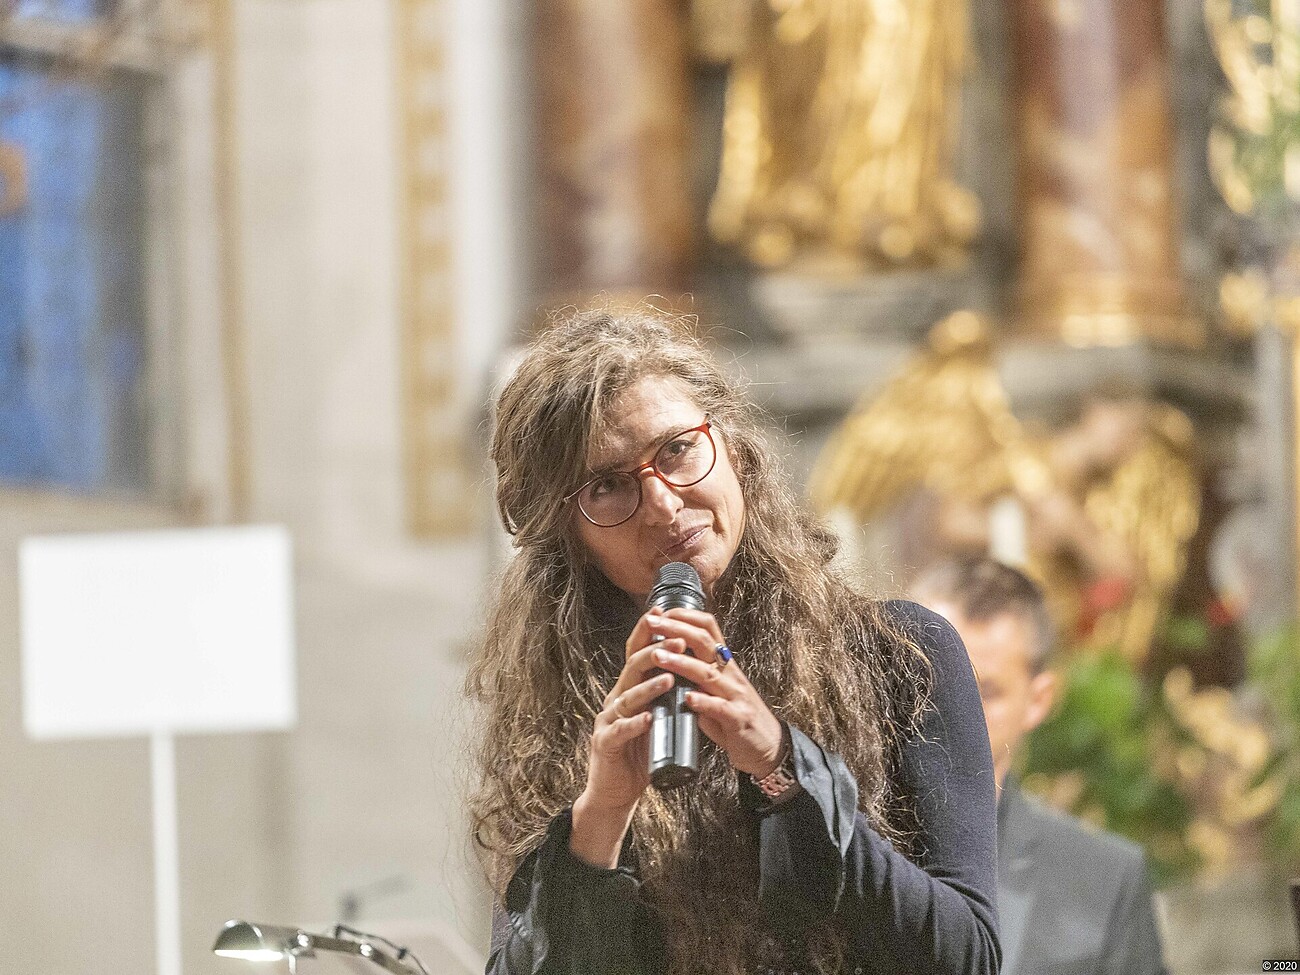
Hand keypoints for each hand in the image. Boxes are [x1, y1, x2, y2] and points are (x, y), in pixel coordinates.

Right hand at [569, 612, 681, 866]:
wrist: (615, 791)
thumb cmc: (637, 752)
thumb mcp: (654, 717)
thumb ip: (664, 697)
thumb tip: (689, 670)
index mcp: (628, 690)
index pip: (636, 655)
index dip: (647, 633)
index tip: (662, 612)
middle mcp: (616, 699)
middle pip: (632, 669)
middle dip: (655, 652)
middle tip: (677, 641)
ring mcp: (608, 721)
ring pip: (628, 698)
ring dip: (649, 687)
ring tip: (670, 678)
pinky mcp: (606, 744)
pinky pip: (620, 731)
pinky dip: (635, 724)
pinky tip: (648, 719)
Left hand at [642, 608, 784, 777]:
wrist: (769, 747)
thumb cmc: (737, 717)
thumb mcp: (717, 690)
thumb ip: (697, 675)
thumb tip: (670, 660)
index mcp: (724, 664)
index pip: (708, 628)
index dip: (685, 616)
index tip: (661, 612)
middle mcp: (731, 674)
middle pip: (705, 642)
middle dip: (676, 630)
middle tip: (652, 623)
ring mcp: (736, 696)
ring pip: (708, 673)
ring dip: (681, 663)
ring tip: (658, 656)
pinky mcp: (739, 720)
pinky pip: (720, 708)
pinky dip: (703, 702)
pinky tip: (687, 698)